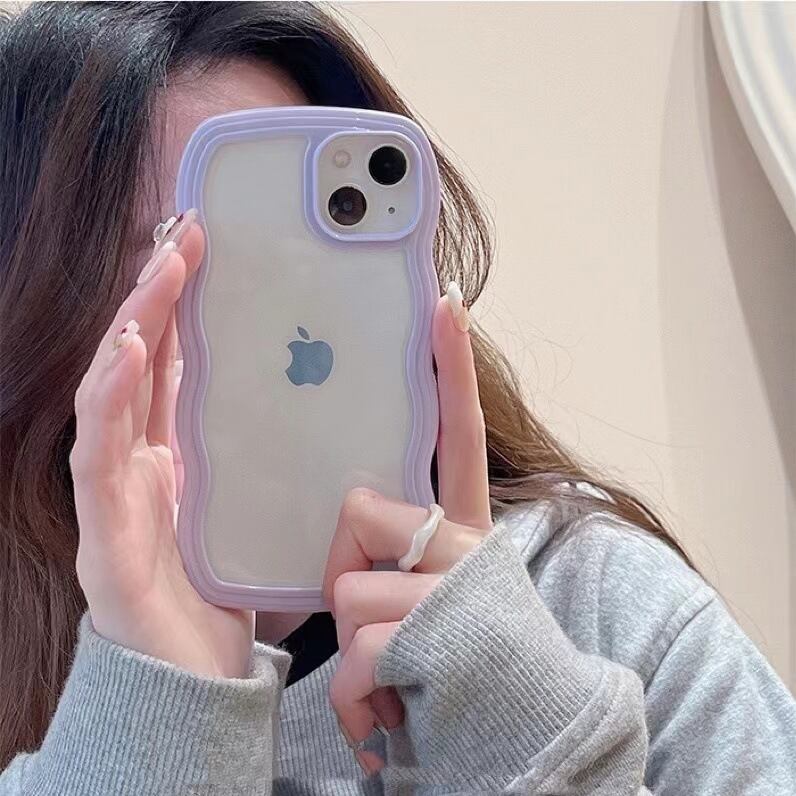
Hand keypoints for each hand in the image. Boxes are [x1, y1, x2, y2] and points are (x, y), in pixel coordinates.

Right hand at [70, 214, 253, 678]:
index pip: (174, 367)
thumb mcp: (258, 505)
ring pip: (111, 394)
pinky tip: (130, 352)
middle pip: (140, 365)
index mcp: (174, 456)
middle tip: (186, 236)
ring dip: (133, 328)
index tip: (207, 251)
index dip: (183, 307)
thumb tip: (326, 406)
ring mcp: (114, 495)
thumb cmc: (229, 593)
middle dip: (157, 297)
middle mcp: (137, 464)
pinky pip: (98, 457)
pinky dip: (109, 400)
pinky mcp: (104, 534)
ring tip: (159, 271)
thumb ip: (269, 457)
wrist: (200, 680)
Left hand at [323, 284, 491, 773]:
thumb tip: (349, 509)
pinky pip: (353, 653)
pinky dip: (357, 695)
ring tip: (391, 673)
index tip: (442, 301)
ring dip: (352, 646)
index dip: (451, 367)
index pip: (459, 431)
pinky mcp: (440, 643)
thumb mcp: (429, 590)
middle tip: (377, 619)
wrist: (508, 735)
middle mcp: (470, 547)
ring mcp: (457, 594)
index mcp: (468, 527)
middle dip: (343, 568)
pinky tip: (392, 707)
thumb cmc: (453, 659)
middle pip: (361, 511)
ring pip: (347, 590)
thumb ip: (398, 541)